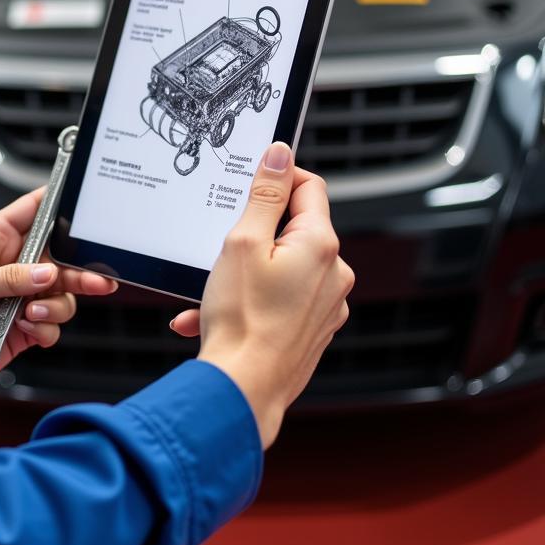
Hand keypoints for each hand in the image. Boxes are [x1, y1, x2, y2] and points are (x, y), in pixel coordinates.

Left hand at [0, 188, 117, 405]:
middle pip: (60, 256)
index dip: (59, 203)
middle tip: (99, 280)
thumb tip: (46, 273)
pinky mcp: (25, 326)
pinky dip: (47, 328)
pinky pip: (53, 324)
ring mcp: (21, 296)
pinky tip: (28, 329)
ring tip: (33, 314)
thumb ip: (10, 278)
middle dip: (80, 269)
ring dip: (56, 306)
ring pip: (62, 293)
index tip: (85, 204)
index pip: (34, 209)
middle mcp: (13, 264)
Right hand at [170, 142, 352, 448]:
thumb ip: (264, 195)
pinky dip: (250, 300)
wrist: (243, 390)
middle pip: (293, 228)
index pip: (309, 186)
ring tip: (210, 288)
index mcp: (321, 245)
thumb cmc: (242, 319)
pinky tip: (212, 314)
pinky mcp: (312, 329)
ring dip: (244, 270)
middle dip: (253, 231)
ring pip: (282, 267)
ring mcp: (326, 305)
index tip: (249, 182)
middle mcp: (334, 273)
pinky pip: (280, 299)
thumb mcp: (243, 242)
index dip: (278, 177)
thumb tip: (281, 154)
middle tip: (221, 242)